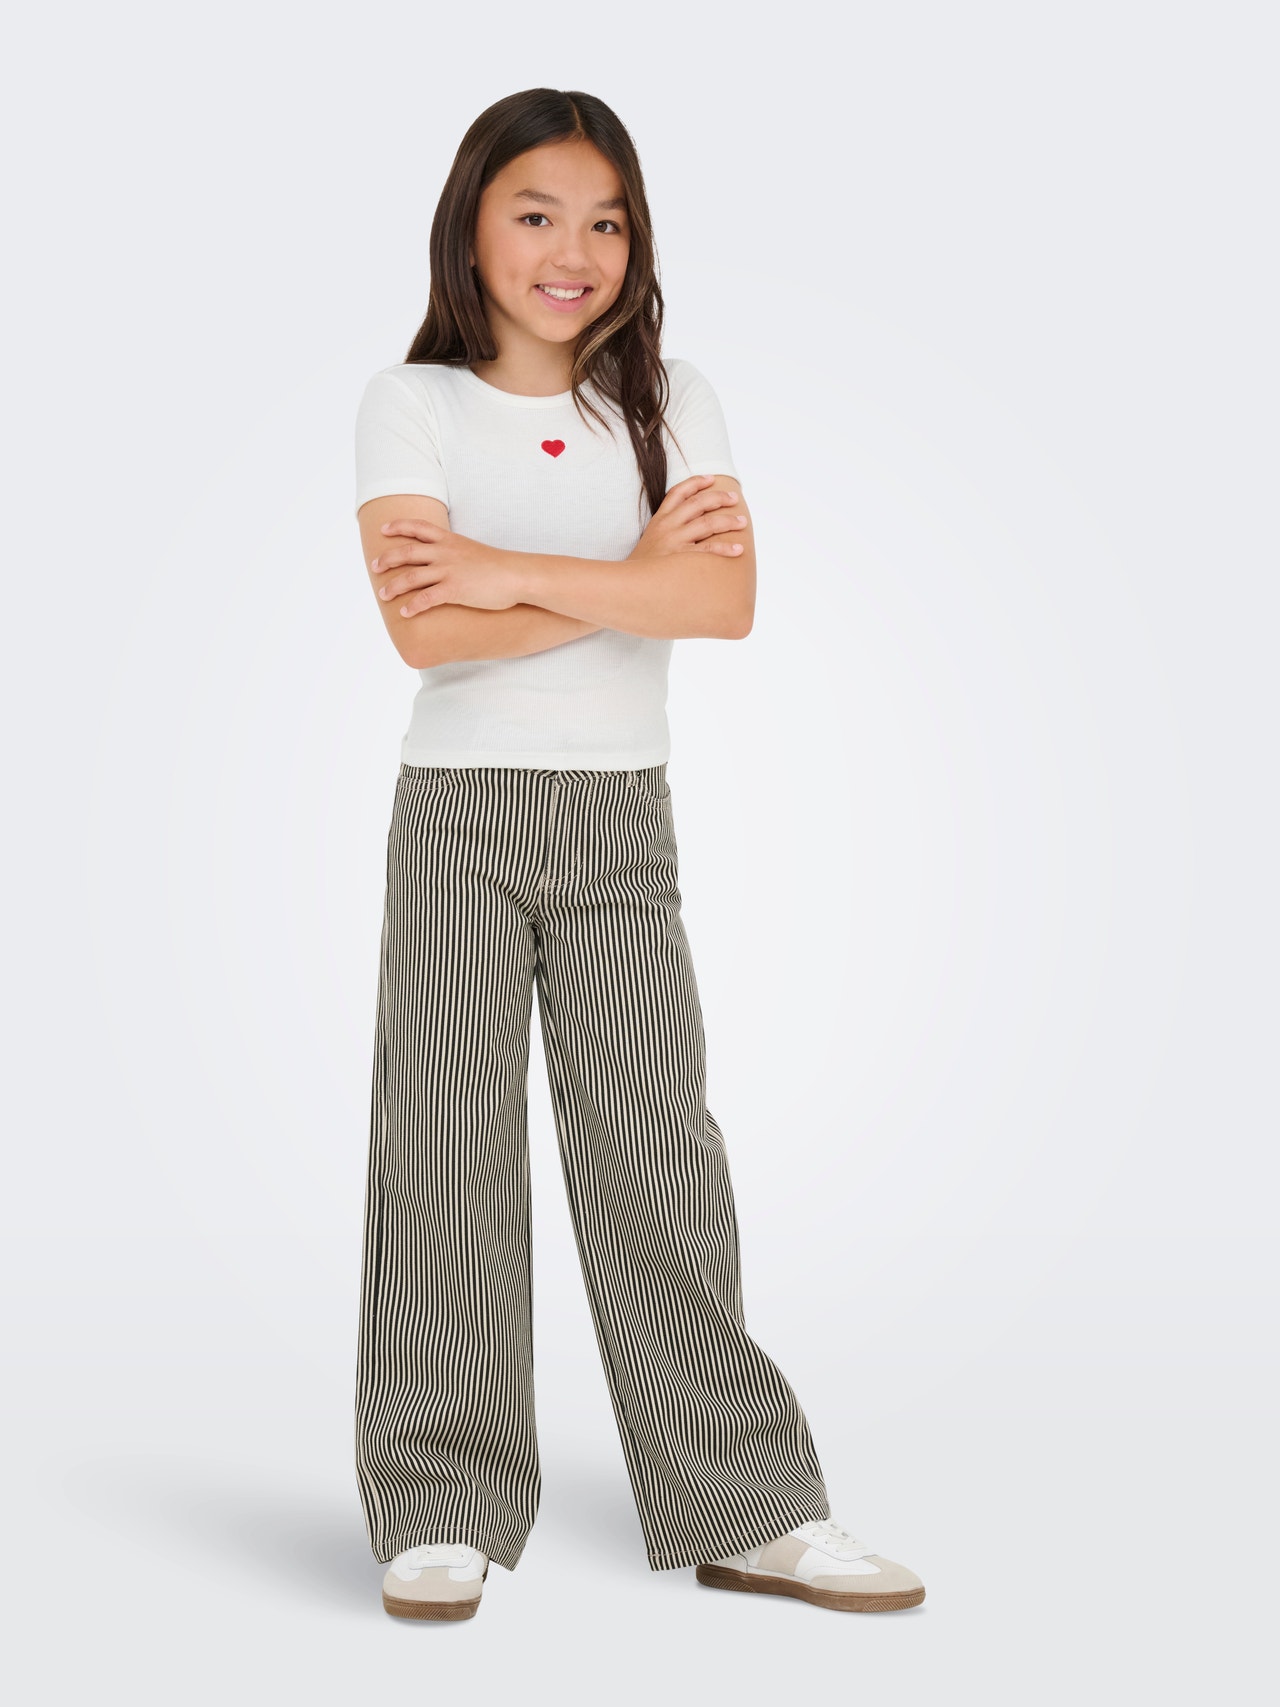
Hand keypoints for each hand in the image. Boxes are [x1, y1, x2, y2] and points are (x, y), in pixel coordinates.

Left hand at [370, 520, 524, 614]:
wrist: (517, 575)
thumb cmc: (499, 567)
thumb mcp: (473, 551)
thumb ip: (456, 553)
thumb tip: (446, 561)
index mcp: (450, 540)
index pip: (418, 527)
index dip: (398, 526)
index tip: (384, 529)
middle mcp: (445, 553)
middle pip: (407, 552)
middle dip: (387, 559)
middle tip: (374, 566)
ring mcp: (449, 571)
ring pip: (411, 577)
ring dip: (394, 586)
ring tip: (384, 594)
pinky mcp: (454, 590)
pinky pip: (426, 598)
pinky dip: (413, 606)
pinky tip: (405, 612)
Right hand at [628, 474, 747, 562]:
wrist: (627, 585)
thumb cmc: (642, 567)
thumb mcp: (650, 542)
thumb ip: (665, 532)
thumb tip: (689, 530)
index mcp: (659, 520)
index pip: (678, 492)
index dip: (696, 482)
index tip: (711, 479)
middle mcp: (667, 526)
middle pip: (698, 503)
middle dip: (719, 498)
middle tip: (735, 498)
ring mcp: (674, 540)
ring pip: (707, 523)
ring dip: (728, 521)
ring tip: (742, 522)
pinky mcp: (680, 558)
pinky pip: (708, 549)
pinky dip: (725, 548)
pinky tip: (739, 549)